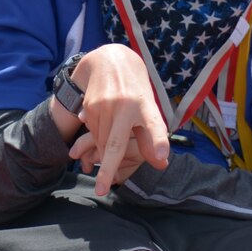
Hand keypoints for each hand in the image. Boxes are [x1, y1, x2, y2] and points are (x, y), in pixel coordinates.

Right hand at [63, 45, 169, 197]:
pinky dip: (96, 139)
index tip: (161, 157)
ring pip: (100, 141)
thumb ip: (154, 138)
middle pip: (114, 145)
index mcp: (145, 106)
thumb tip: (161, 163)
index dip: (158, 141)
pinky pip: (92, 133)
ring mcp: (105, 106)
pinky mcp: (89, 106)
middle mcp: (125, 106)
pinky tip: (102, 130)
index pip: (154, 126)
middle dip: (107, 169)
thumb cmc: (135, 92)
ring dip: (103, 153)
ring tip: (109, 148)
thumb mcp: (149, 110)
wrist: (110, 61)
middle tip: (101, 190)